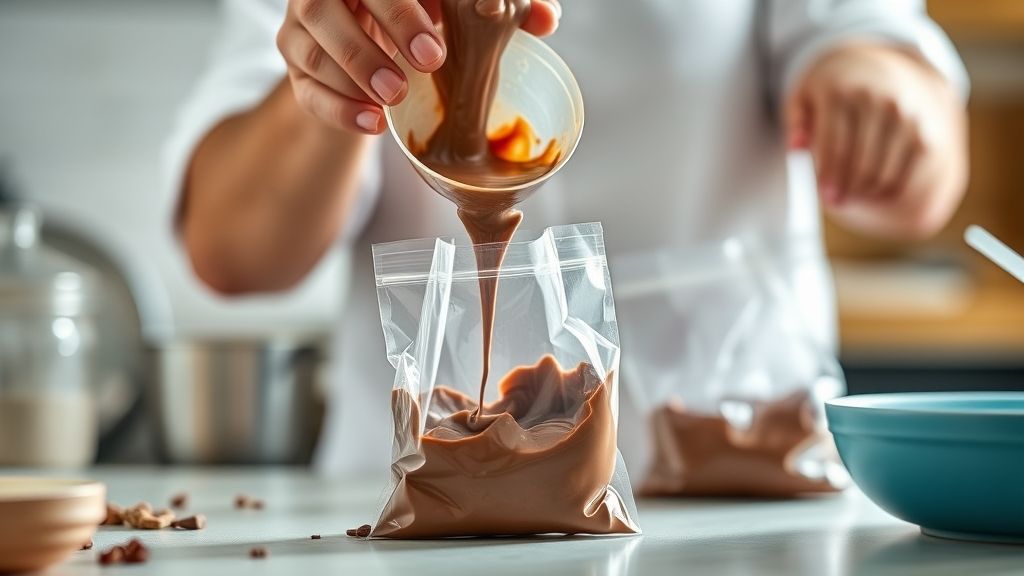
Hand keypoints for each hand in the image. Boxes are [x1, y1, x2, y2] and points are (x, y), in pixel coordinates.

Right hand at [277, 0, 560, 133]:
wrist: (371, 47)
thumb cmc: (419, 18)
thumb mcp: (454, 10)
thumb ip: (499, 8)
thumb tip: (547, 20)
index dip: (401, 12)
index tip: (437, 50)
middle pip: (328, 5)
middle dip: (376, 41)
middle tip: (421, 74)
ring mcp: (301, 28)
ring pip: (314, 47)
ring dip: (356, 74)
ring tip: (392, 102)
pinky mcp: (295, 69)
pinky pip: (305, 89)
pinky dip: (338, 109)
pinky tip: (372, 123)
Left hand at [784, 43, 967, 238]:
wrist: (882, 68)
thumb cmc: (833, 92)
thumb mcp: (806, 97)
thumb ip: (797, 122)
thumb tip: (796, 147)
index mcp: (843, 93)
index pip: (837, 145)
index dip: (830, 176)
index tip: (824, 197)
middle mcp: (880, 101)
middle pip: (862, 164)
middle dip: (846, 190)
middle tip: (834, 202)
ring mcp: (907, 118)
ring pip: (884, 175)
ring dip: (865, 194)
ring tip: (850, 196)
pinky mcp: (925, 136)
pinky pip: (906, 177)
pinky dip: (887, 193)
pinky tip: (871, 193)